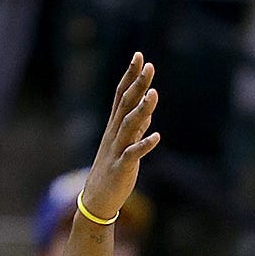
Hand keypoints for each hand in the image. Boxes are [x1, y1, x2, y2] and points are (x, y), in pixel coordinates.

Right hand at [80, 55, 160, 224]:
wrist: (98, 199)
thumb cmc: (113, 171)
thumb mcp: (126, 146)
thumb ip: (136, 129)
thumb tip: (147, 114)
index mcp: (115, 127)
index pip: (122, 95)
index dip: (130, 75)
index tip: (139, 56)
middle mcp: (114, 133)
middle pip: (126, 104)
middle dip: (137, 84)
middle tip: (148, 65)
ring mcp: (117, 149)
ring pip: (129, 125)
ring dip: (142, 109)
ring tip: (154, 94)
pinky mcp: (122, 167)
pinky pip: (133, 154)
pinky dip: (144, 145)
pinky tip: (156, 136)